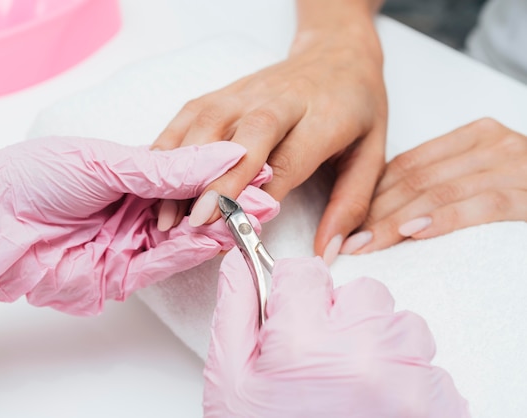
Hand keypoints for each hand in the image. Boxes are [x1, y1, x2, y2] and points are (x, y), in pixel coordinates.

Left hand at [0, 137, 278, 318]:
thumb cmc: (36, 179)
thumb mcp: (107, 163)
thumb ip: (167, 168)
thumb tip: (225, 153)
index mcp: (132, 176)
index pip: (189, 176)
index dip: (222, 173)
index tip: (257, 167)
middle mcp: (138, 210)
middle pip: (193, 209)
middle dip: (229, 204)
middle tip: (265, 197)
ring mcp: (132, 243)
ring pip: (185, 238)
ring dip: (217, 228)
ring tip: (251, 215)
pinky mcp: (124, 274)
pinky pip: (164, 263)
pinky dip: (190, 250)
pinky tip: (215, 236)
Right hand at [151, 5, 386, 263]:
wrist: (336, 53)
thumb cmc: (356, 108)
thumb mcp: (372, 155)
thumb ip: (350, 205)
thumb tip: (327, 254)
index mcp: (324, 115)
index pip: (287, 158)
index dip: (260, 195)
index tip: (238, 230)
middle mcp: (280, 99)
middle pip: (243, 137)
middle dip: (215, 181)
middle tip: (195, 223)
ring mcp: (245, 92)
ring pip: (206, 125)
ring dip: (182, 170)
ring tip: (166, 215)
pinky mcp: (222, 92)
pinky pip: (188, 117)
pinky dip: (167, 148)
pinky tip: (156, 180)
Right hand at [203, 248, 469, 416]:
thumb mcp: (231, 381)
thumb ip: (235, 310)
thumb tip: (241, 258)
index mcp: (305, 346)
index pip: (306, 271)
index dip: (293, 297)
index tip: (291, 323)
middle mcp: (365, 356)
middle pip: (362, 291)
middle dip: (341, 317)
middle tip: (322, 363)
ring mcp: (409, 383)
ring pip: (401, 323)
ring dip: (379, 345)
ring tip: (353, 387)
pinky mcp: (439, 405)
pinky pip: (428, 364)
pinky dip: (405, 378)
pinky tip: (377, 406)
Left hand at [341, 118, 526, 253]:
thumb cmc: (523, 193)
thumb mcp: (479, 178)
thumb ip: (440, 184)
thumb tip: (382, 211)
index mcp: (475, 137)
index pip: (407, 165)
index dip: (371, 195)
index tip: (344, 222)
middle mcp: (494, 144)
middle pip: (415, 180)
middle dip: (374, 213)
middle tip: (345, 242)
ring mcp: (515, 165)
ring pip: (437, 192)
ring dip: (394, 222)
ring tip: (365, 246)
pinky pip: (482, 205)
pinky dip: (446, 219)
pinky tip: (415, 233)